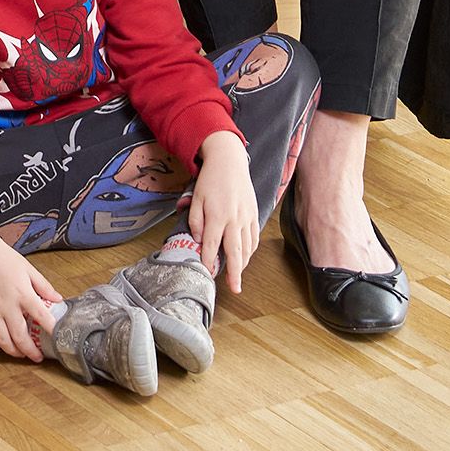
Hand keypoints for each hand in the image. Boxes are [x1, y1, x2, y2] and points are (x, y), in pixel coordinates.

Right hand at [0, 228, 64, 362]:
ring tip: (21, 354)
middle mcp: (8, 306)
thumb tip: (58, 299)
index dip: (51, 330)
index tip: (58, 339)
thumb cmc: (3, 257)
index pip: (41, 317)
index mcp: (23, 293)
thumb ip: (43, 286)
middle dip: (31, 352)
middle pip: (20, 337)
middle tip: (38, 357)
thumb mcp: (28, 268)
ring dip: (13, 352)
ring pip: (3, 340)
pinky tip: (0, 344)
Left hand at [184, 132, 261, 300]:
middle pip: (235, 252)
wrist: (229, 161)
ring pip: (247, 247)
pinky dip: (250, 250)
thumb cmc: (211, 179)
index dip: (208, 261)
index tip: (207, 273)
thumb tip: (197, 239)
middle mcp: (234, 219)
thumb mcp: (196, 198)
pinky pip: (254, 237)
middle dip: (234, 273)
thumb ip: (195, 220)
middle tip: (234, 288)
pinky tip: (245, 256)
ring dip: (243, 264)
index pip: (211, 245)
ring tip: (237, 276)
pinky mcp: (254, 214)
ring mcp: (246, 217)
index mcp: (217, 216)